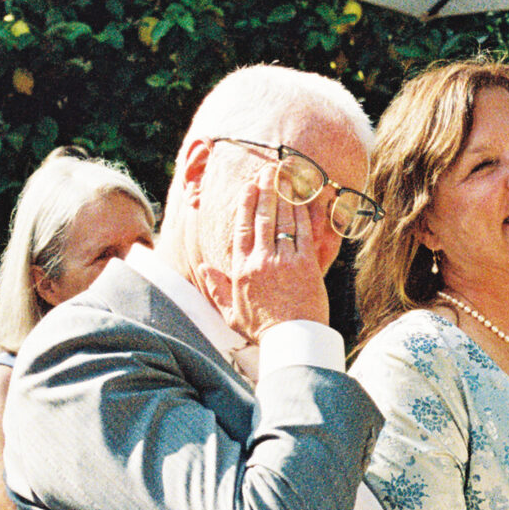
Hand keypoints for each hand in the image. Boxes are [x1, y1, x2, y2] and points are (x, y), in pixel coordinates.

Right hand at [209, 166, 328, 338]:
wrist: (292, 339)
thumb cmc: (262, 328)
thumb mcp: (231, 311)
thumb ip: (217, 287)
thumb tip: (202, 268)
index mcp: (242, 269)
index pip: (242, 228)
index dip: (245, 204)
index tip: (248, 187)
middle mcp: (261, 260)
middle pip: (263, 217)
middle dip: (265, 190)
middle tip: (268, 170)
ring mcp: (284, 261)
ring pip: (283, 220)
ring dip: (283, 195)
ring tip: (284, 176)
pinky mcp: (306, 264)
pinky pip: (303, 232)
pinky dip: (302, 213)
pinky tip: (302, 200)